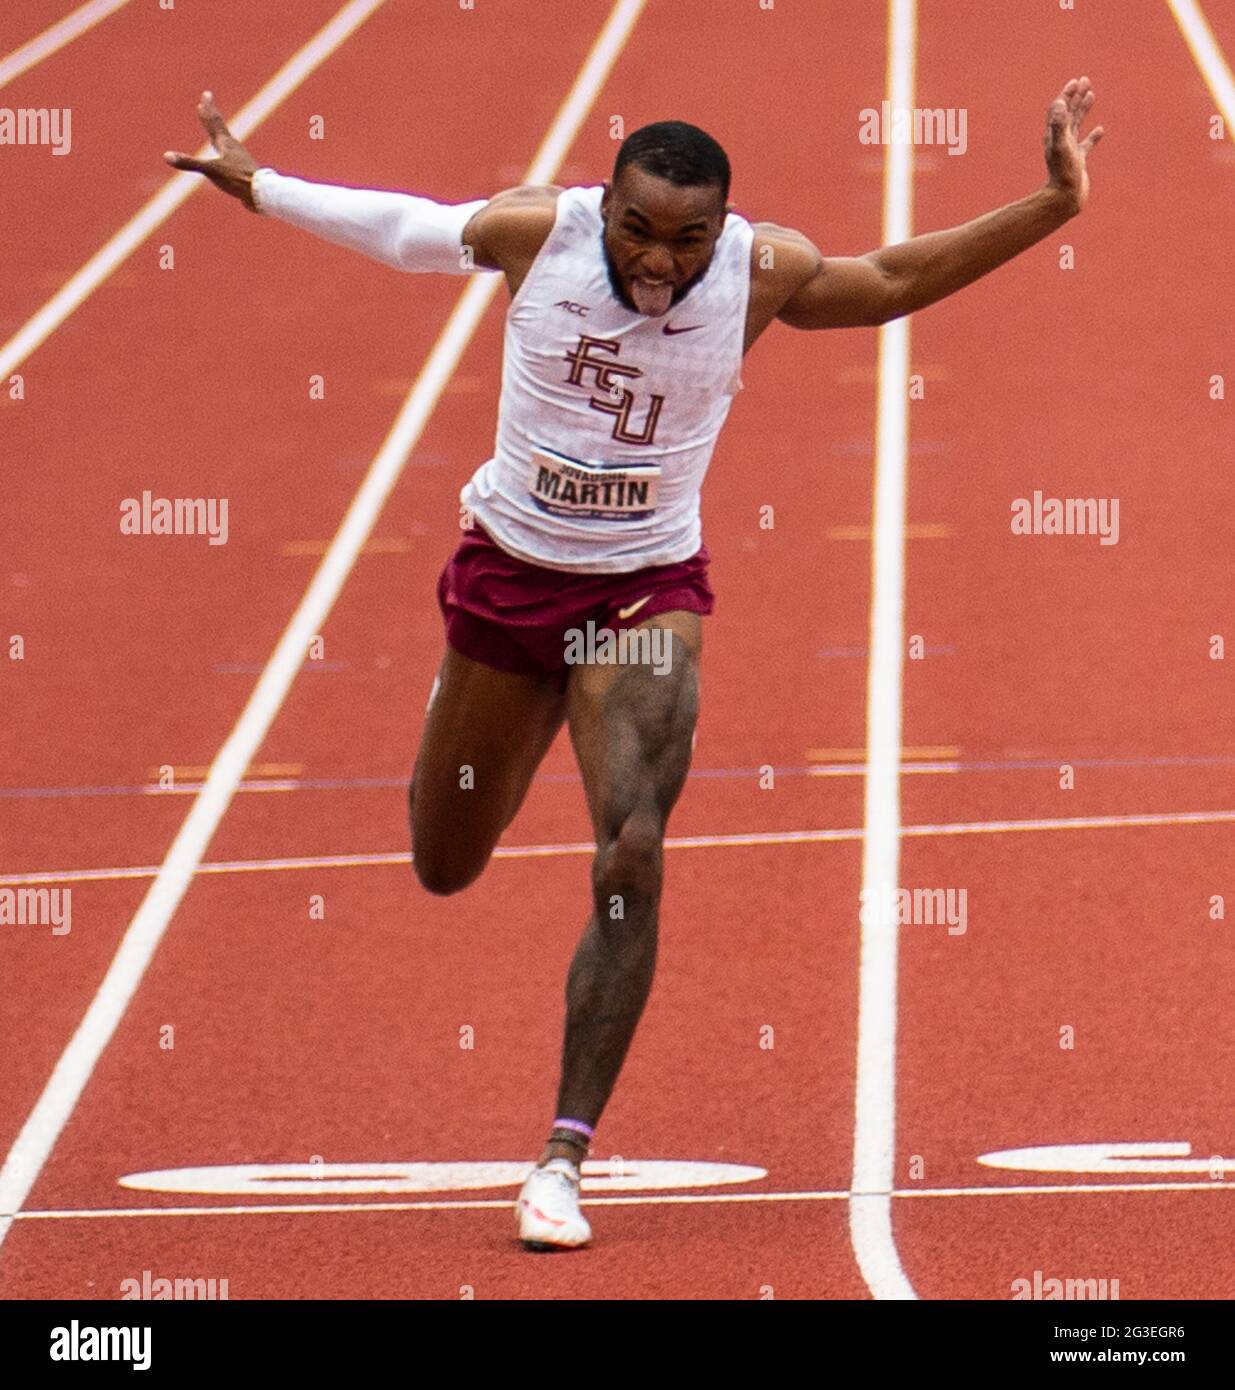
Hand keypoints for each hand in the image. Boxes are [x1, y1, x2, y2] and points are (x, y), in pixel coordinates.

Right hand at [164, 91, 260, 211]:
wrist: (262, 194)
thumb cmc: (237, 180)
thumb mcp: (210, 171)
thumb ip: (189, 163)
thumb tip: (166, 156)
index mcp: (225, 144)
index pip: (214, 122)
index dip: (208, 109)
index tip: (206, 95)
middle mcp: (233, 148)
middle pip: (220, 127)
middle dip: (211, 114)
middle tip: (207, 100)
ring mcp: (239, 159)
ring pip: (227, 142)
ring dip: (219, 133)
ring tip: (216, 131)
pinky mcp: (243, 172)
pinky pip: (231, 158)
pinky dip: (225, 154)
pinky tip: (227, 160)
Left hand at [1043, 76, 1103, 214]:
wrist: (1065, 198)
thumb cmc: (1063, 173)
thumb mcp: (1062, 145)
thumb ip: (1059, 124)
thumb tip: (1060, 102)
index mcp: (1054, 136)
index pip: (1059, 109)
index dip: (1067, 94)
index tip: (1076, 82)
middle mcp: (1060, 141)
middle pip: (1068, 113)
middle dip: (1076, 96)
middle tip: (1085, 80)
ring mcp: (1070, 151)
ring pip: (1077, 125)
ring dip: (1083, 109)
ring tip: (1091, 94)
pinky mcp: (1079, 161)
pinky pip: (1086, 145)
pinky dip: (1093, 136)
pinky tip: (1100, 130)